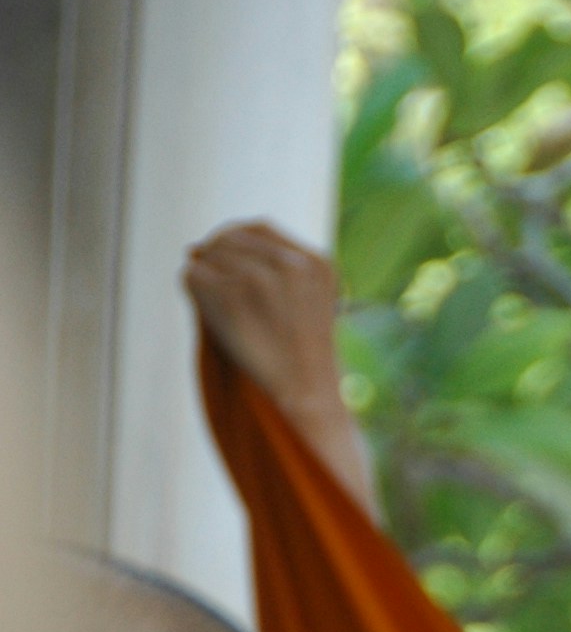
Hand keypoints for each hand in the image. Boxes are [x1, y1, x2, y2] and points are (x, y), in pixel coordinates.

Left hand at [181, 223, 378, 515]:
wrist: (307, 404)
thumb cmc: (302, 367)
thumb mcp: (306, 307)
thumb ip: (271, 272)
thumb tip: (193, 248)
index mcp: (316, 262)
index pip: (259, 228)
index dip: (237, 248)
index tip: (229, 274)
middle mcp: (290, 262)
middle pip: (229, 237)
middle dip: (218, 262)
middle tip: (221, 301)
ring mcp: (259, 276)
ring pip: (207, 256)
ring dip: (206, 282)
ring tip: (226, 318)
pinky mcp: (231, 294)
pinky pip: (192, 277)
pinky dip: (194, 296)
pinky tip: (214, 321)